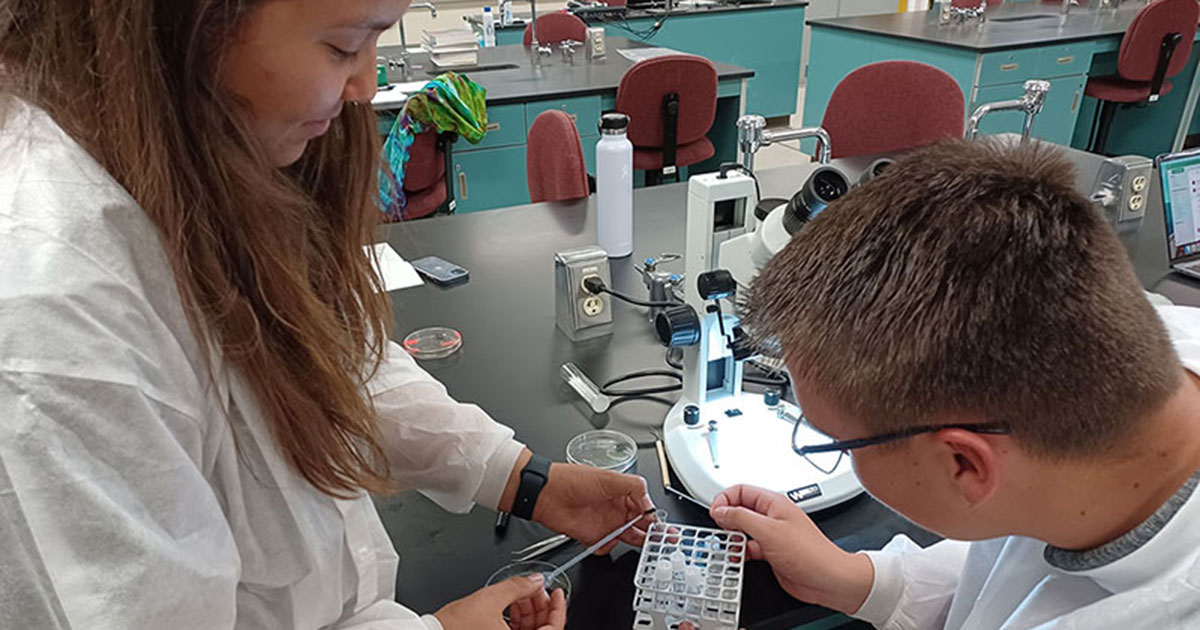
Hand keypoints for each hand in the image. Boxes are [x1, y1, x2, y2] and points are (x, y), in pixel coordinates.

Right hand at [434, 575, 565, 629]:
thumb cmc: (454, 627)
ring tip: (520, 593)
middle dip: (540, 605)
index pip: (554, 628)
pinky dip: (517, 619)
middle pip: (542, 628)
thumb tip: (535, 580)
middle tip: (535, 588)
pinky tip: (510, 604)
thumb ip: (518, 587)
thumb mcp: (490, 599)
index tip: (557, 593)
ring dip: (528, 610)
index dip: (558, 608)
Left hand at [534, 463, 655, 552]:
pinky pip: (605, 548)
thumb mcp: (609, 478)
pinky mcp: (591, 537)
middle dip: (653, 534)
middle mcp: (615, 509)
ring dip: (634, 543)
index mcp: (622, 493)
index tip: (662, 527)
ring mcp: (604, 524)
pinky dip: (606, 547)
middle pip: (641, 526)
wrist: (545, 493)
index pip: (646, 509)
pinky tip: (605, 541)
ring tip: (640, 543)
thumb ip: (634, 487)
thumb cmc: (572, 480)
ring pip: (626, 539)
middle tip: (664, 541)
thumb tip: (649, 502)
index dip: (655, 518)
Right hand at [709, 485, 873, 614]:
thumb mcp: (769, 531)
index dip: (724, 500)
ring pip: (742, 529)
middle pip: (739, 509)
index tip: (716, 514)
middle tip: (722, 531)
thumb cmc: (810, 554)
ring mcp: (771, 534)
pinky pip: (749, 547)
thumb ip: (741, 518)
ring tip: (729, 545)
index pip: (740, 490)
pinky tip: (739, 557)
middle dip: (726, 519)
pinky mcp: (771, 552)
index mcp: (773, 503)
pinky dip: (741, 552)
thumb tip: (721, 510)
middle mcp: (772, 516)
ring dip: (732, 537)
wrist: (828, 580)